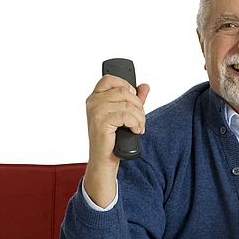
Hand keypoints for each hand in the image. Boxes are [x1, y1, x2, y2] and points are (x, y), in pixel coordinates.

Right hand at [83, 74, 149, 205]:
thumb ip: (134, 99)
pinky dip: (136, 123)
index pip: (110, 79)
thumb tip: (145, 86)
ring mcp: (95, 111)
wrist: (105, 160)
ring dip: (139, 116)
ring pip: (127, 104)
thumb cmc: (112, 138)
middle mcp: (93, 102)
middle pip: (124, 91)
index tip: (134, 98)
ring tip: (138, 126)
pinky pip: (126, 115)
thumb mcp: (125, 115)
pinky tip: (136, 130)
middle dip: (138, 105)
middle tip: (140, 118)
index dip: (126, 85)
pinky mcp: (101, 122)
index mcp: (95, 97)